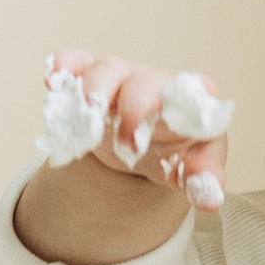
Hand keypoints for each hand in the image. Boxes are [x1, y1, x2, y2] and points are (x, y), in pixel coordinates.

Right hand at [13, 52, 230, 264]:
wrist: (144, 142)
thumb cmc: (175, 148)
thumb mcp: (194, 166)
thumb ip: (204, 178)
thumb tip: (210, 200)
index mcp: (187, 100)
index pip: (195, 90)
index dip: (189, 99)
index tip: (187, 112)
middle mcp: (152, 83)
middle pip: (143, 83)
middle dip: (134, 108)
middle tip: (128, 145)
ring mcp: (119, 79)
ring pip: (106, 71)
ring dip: (94, 91)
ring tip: (87, 117)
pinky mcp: (89, 80)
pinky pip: (76, 64)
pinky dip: (64, 67)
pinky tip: (54, 79)